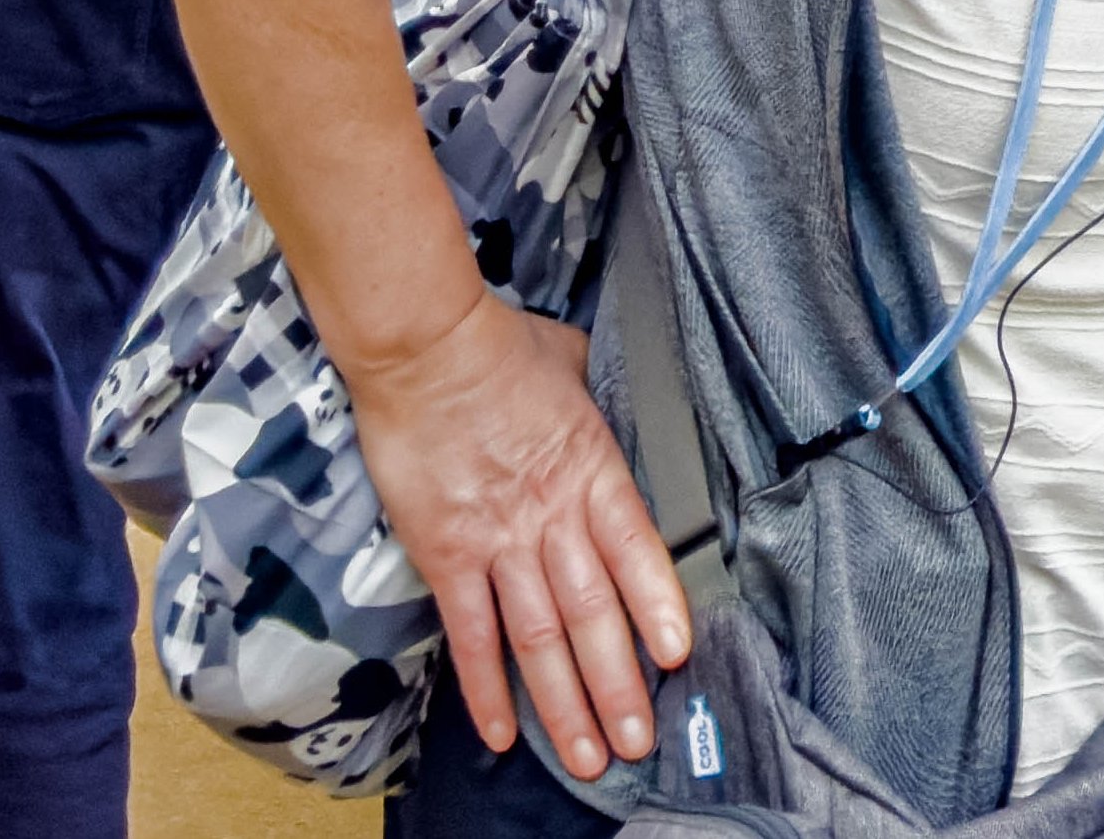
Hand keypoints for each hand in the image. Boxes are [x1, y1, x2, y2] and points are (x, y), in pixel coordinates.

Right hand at [341, 292, 687, 780]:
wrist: (423, 345)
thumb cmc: (501, 347)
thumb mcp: (576, 366)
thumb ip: (599, 401)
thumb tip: (611, 398)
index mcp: (593, 471)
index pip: (638, 549)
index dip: (659, 605)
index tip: (679, 655)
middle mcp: (552, 516)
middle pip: (593, 614)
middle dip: (618, 685)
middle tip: (639, 743)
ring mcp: (498, 541)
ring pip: (540, 639)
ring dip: (565, 705)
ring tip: (588, 757)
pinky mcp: (446, 554)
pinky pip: (472, 634)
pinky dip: (485, 688)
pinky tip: (500, 734)